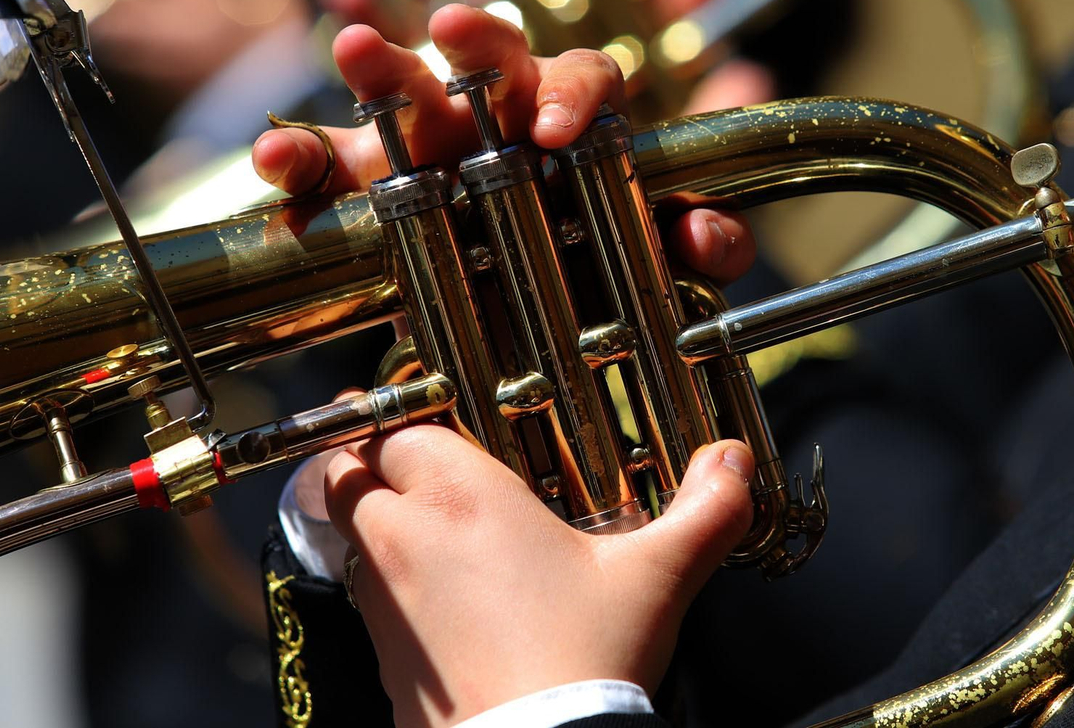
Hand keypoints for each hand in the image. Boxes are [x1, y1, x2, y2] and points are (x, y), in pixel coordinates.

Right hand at [250, 8, 756, 280]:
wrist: (517, 316)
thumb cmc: (585, 264)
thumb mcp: (649, 256)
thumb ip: (692, 237)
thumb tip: (714, 237)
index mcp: (565, 114)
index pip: (579, 79)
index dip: (572, 95)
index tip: (557, 132)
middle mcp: (492, 113)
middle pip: (485, 55)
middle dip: (472, 36)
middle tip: (453, 27)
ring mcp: (421, 141)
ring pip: (400, 88)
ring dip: (379, 65)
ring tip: (356, 46)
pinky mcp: (362, 187)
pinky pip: (325, 166)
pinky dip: (300, 160)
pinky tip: (279, 163)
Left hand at [326, 425, 755, 726]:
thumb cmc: (585, 661)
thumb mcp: (657, 578)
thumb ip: (704, 512)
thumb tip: (733, 464)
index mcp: (460, 498)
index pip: (395, 429)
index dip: (403, 417)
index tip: (422, 413)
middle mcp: (404, 539)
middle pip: (340, 475)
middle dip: (360, 461)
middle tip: (399, 458)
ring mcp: (383, 604)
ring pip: (345, 537)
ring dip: (369, 524)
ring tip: (425, 526)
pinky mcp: (383, 661)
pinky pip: (366, 603)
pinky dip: (388, 588)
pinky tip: (442, 602)